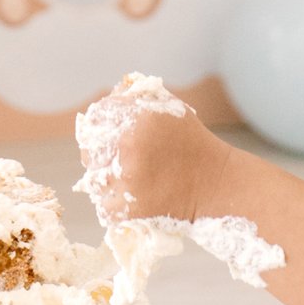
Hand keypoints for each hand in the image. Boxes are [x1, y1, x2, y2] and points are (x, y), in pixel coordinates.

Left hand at [80, 88, 215, 229]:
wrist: (214, 183)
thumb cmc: (190, 142)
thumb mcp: (168, 106)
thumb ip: (135, 96)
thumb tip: (110, 95)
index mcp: (136, 118)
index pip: (94, 118)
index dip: (99, 126)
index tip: (108, 134)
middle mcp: (128, 147)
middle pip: (89, 151)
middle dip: (100, 154)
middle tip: (119, 160)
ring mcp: (127, 181)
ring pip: (94, 181)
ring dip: (105, 181)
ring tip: (129, 179)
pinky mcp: (129, 210)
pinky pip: (104, 207)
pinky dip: (113, 205)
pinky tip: (132, 197)